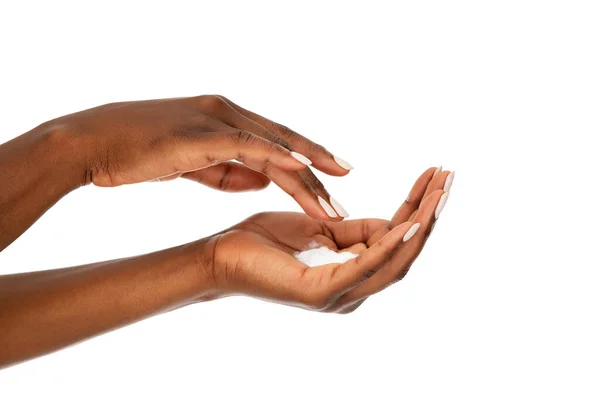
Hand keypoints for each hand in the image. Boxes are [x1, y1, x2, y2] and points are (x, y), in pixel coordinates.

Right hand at [50, 95, 351, 219]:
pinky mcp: (203, 132)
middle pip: (286, 144)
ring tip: (331, 205)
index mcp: (227, 119)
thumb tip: (264, 183)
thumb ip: (230, 172)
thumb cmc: (139, 152)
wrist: (95, 141)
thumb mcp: (193, 164)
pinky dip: (279, 158)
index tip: (333, 179)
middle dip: (319, 168)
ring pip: (275, 147)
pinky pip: (250, 145)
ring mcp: (217, 119)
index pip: (278, 142)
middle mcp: (229, 113)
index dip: (309, 160)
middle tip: (346, 189)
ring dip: (306, 177)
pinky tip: (302, 172)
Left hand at [199, 167, 452, 312]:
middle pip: (405, 251)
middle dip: (430, 214)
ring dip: (420, 225)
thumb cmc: (264, 241)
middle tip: (450, 179)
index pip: (395, 238)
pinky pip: (365, 266)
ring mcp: (339, 296)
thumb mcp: (318, 227)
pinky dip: (391, 244)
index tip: (434, 174)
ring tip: (439, 194)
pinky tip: (410, 221)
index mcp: (352, 273)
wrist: (219, 256)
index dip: (417, 206)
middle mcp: (353, 290)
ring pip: (394, 260)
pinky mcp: (321, 293)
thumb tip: (392, 222)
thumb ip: (354, 230)